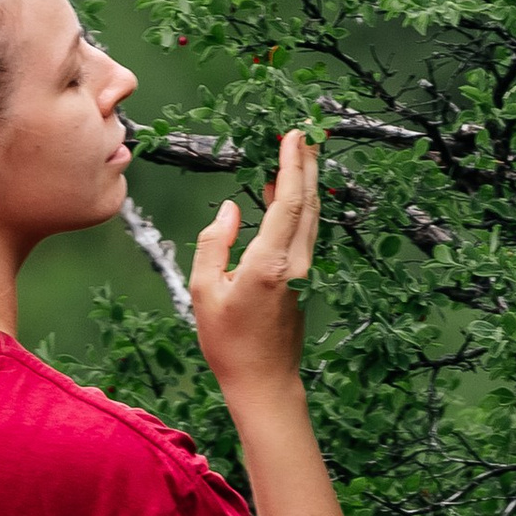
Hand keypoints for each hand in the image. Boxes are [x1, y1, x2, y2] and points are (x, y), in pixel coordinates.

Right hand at [191, 127, 319, 400]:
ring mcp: (305, 272)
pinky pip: (305, 232)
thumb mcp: (204, 292)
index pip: (288, 202)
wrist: (264, 382)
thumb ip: (214, 244)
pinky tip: (286, 195)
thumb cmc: (228, 343)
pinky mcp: (304, 279)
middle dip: (307, 164)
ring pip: (311, 217)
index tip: (292, 136)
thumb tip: (228, 209)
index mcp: (270, 263)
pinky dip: (298, 206)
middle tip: (303, 133)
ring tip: (298, 154)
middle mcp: (296, 264)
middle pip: (309, 203)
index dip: (293, 165)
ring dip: (306, 183)